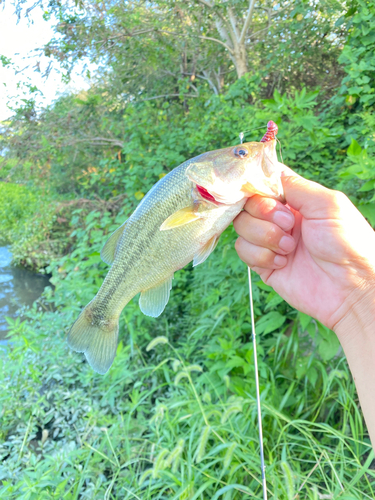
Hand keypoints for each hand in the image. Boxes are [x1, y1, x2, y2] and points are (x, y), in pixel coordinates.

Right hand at [233, 169, 374, 332]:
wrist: (349, 287)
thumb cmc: (347, 242)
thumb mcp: (327, 203)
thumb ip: (294, 185)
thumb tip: (264, 174)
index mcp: (296, 199)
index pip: (263, 182)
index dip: (255, 183)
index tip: (259, 190)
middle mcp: (280, 217)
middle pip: (247, 203)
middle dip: (264, 213)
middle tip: (289, 225)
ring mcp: (270, 240)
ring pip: (242, 226)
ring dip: (264, 236)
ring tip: (290, 249)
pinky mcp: (263, 264)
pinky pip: (243, 250)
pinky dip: (261, 256)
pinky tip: (283, 263)